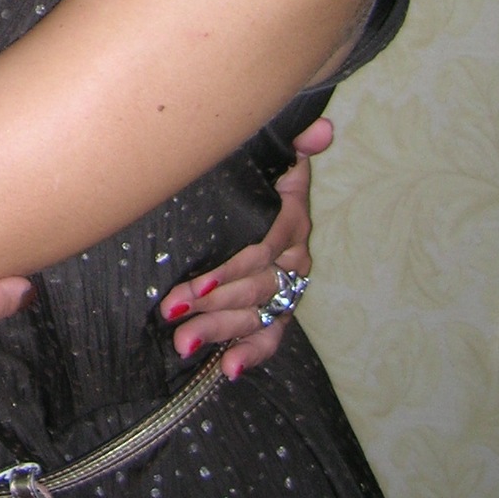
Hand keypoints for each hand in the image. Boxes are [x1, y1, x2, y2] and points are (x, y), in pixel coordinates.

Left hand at [163, 116, 331, 378]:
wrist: (260, 189)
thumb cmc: (257, 171)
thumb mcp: (272, 154)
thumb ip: (293, 142)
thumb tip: (324, 128)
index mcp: (290, 218)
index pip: (266, 248)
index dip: (234, 267)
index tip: (200, 281)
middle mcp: (293, 257)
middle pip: (257, 286)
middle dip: (215, 303)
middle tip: (174, 312)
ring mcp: (287, 287)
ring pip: (258, 314)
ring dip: (222, 330)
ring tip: (184, 342)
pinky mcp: (278, 311)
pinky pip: (271, 337)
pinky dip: (251, 355)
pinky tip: (225, 369)